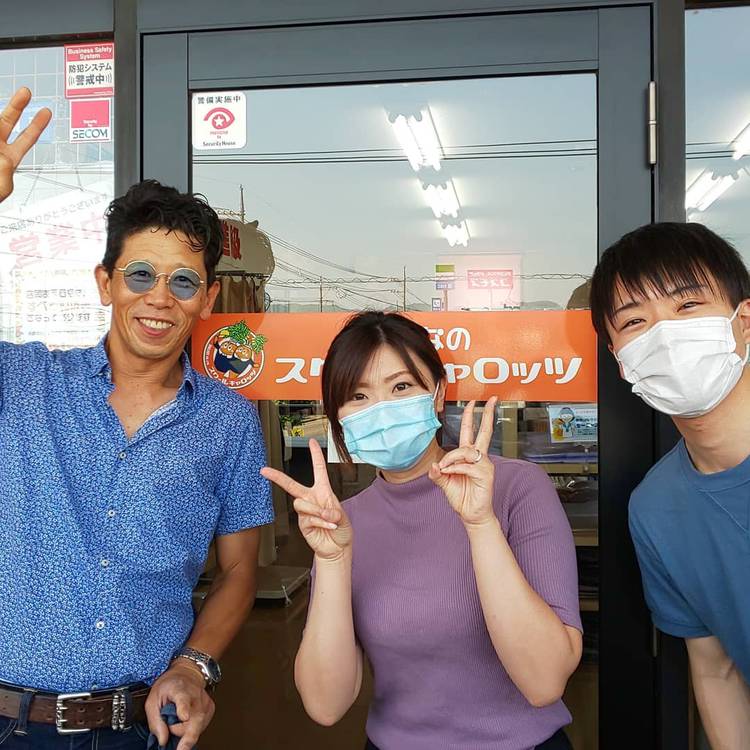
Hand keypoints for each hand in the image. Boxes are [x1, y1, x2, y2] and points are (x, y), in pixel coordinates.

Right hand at [0, 88, 51, 202]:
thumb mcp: (2, 188)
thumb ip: (6, 172)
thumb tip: (4, 158)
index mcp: (9, 158)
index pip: (26, 138)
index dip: (36, 124)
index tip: (46, 111)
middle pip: (7, 120)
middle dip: (17, 105)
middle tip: (26, 91)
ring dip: (2, 115)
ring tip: (15, 114)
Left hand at [145, 661, 214, 749]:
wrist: (187, 673)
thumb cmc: (168, 686)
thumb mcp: (152, 699)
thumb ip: (155, 721)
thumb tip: (163, 740)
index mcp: (178, 689)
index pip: (183, 699)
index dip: (183, 708)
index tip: (184, 715)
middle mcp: (195, 694)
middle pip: (195, 719)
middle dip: (188, 737)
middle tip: (181, 749)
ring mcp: (205, 702)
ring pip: (198, 726)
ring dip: (185, 733)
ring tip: (176, 724)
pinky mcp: (210, 709)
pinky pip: (201, 727)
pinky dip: (192, 730)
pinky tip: (186, 723)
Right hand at [261, 439, 351, 560]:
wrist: (337, 548)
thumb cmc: (341, 530)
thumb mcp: (342, 517)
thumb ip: (333, 512)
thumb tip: (323, 512)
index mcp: (323, 491)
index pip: (318, 469)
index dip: (315, 455)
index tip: (311, 441)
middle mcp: (311, 499)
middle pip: (291, 485)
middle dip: (277, 477)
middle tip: (264, 471)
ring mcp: (305, 511)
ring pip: (301, 503)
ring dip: (317, 511)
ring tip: (328, 519)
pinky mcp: (302, 523)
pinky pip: (307, 517)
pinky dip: (320, 522)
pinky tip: (327, 526)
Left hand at [429, 397, 497, 526]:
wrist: (471, 515)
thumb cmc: (462, 497)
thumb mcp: (444, 483)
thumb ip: (438, 473)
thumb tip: (435, 465)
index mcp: (469, 455)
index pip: (471, 431)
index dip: (471, 416)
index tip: (473, 402)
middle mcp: (479, 457)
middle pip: (484, 431)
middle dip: (487, 414)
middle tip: (491, 399)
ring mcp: (484, 465)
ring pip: (466, 451)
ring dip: (452, 458)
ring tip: (446, 469)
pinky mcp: (486, 474)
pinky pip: (467, 465)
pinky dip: (456, 469)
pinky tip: (451, 474)